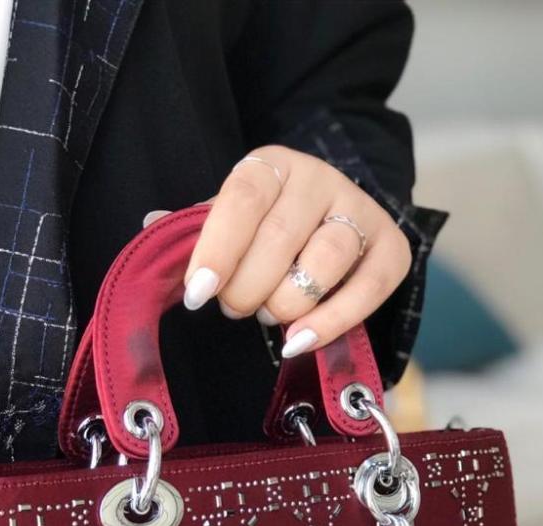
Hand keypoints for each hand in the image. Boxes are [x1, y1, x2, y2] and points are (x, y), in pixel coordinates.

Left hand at [144, 145, 410, 357]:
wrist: (332, 223)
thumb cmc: (264, 230)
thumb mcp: (227, 222)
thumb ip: (193, 229)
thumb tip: (151, 225)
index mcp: (272, 166)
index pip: (243, 200)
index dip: (217, 249)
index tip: (198, 293)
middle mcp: (321, 180)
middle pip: (280, 238)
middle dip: (246, 288)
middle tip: (233, 308)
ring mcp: (361, 213)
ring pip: (323, 263)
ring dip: (284, 304)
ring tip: (267, 313)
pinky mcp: (392, 251)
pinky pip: (365, 292)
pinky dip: (328, 324)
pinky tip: (297, 342)